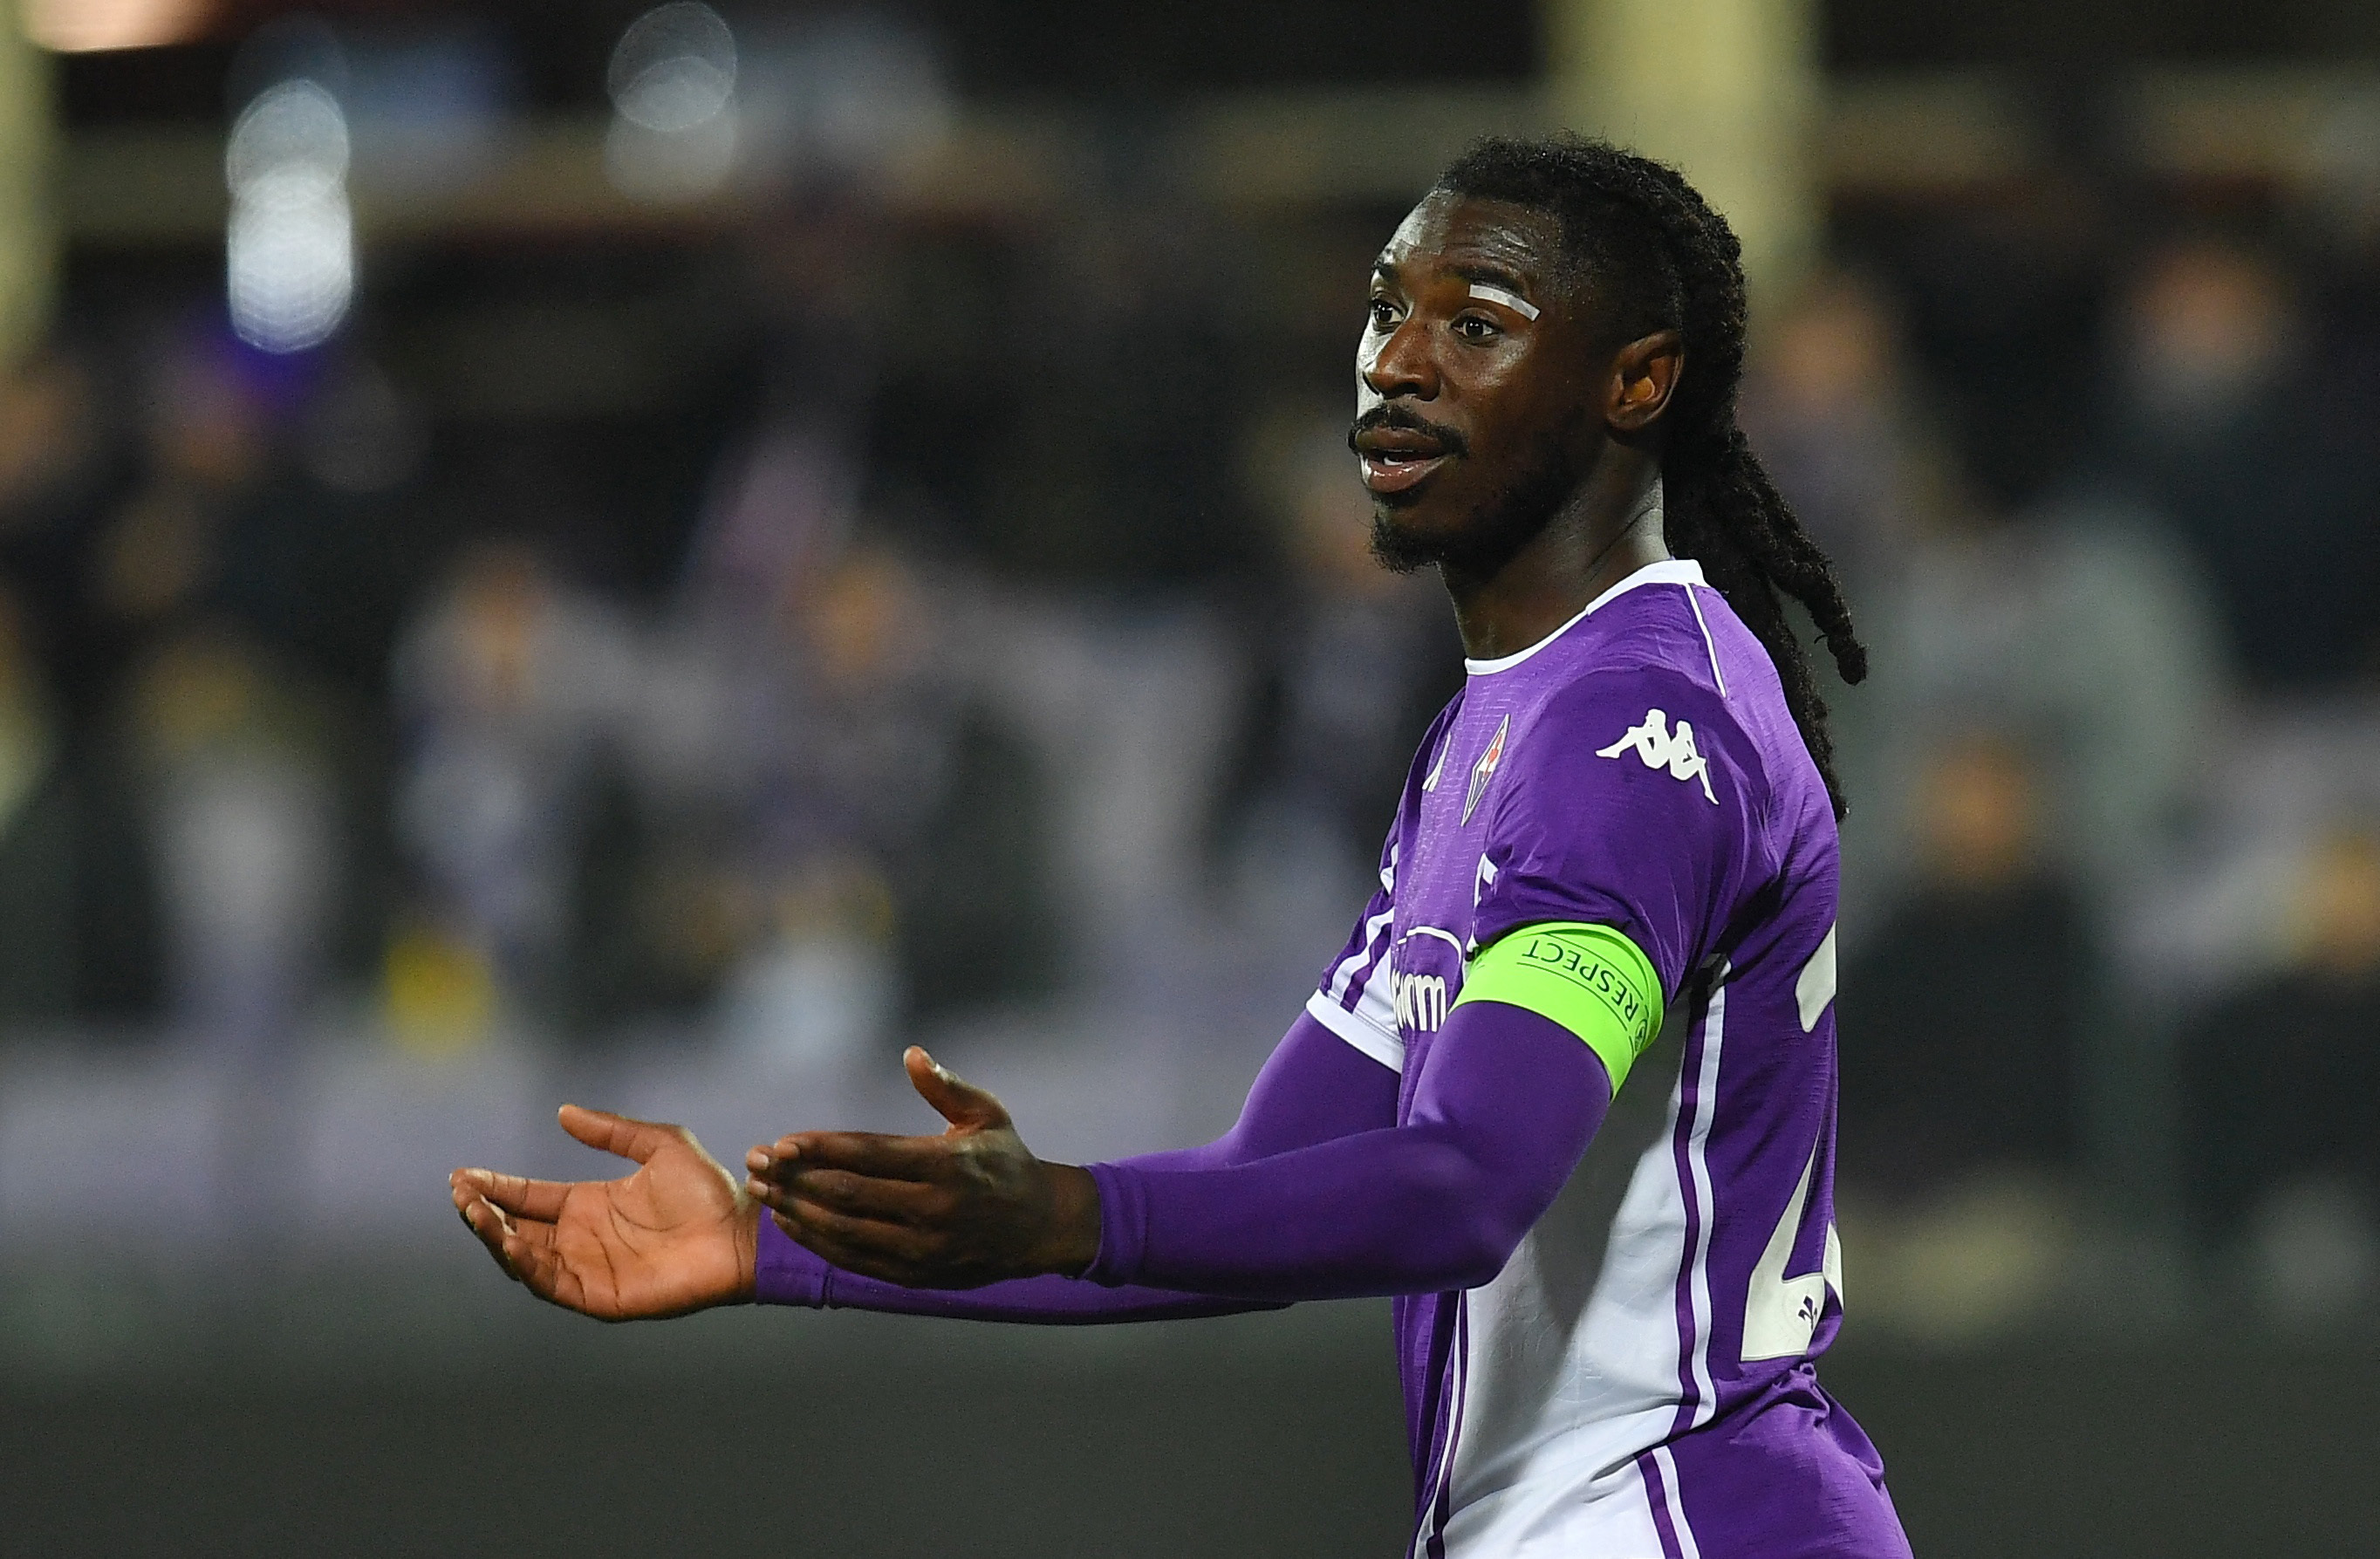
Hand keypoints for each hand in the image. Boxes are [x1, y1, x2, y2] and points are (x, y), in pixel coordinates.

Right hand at [450, 1105, 758, 1320]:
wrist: (741, 1233)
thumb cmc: (709, 1191)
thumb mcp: (658, 1145)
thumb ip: (611, 1132)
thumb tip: (562, 1112)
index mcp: (589, 1204)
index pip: (528, 1197)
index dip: (496, 1187)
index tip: (463, 1174)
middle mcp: (581, 1239)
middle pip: (516, 1229)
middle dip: (483, 1212)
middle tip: (460, 1193)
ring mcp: (589, 1270)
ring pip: (524, 1258)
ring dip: (495, 1237)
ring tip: (475, 1212)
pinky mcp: (601, 1297)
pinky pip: (553, 1285)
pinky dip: (527, 1266)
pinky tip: (510, 1242)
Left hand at [745, 1047, 1099, 1288]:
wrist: (1042, 1228)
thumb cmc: (1008, 1161)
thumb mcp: (987, 1115)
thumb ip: (946, 1086)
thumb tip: (912, 1053)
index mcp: (947, 1165)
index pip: (870, 1154)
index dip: (822, 1148)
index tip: (783, 1140)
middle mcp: (933, 1209)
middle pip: (848, 1193)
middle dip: (797, 1178)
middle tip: (757, 1165)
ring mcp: (923, 1248)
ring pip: (846, 1230)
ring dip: (798, 1211)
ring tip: (763, 1193)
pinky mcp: (916, 1274)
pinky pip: (856, 1259)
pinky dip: (818, 1242)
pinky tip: (791, 1223)